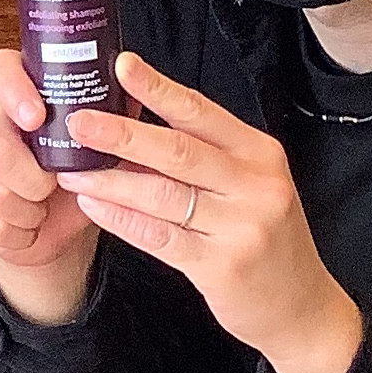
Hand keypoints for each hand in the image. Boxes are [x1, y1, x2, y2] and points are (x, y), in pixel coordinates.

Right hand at [0, 52, 101, 318]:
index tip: (38, 118)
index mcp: (18, 94)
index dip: (15, 91)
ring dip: (29, 211)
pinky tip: (24, 225)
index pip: (0, 69)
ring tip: (39, 207)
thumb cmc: (78, 176)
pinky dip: (17, 234)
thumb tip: (140, 93)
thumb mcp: (103, 145)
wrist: (49, 226)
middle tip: (51, 186)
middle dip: (32, 179)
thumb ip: (115, 118)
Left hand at [57, 52, 364, 372]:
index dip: (159, 88)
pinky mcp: (221, 267)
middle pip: (177, 151)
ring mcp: (241, 227)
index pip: (202, 113)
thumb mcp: (248, 186)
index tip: (121, 65)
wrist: (301, 306)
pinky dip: (121, 221)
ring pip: (161, 195)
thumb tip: (131, 123)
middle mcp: (255, 185)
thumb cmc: (263, 236)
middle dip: (121, 134)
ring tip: (70, 172)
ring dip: (109, 183)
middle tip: (77, 121)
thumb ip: (204, 156)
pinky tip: (93, 208)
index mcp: (260, 154)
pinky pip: (159, 237)